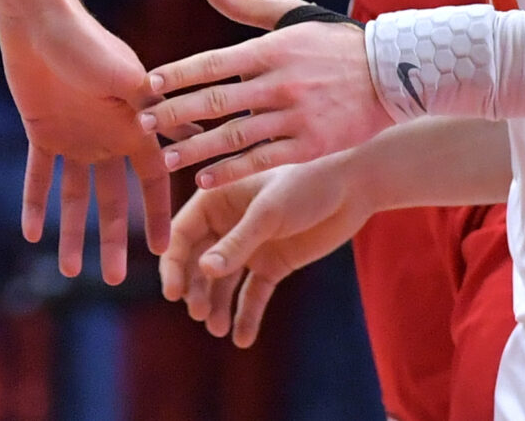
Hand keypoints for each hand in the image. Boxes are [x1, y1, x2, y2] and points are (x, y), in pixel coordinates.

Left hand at [0, 2, 170, 283]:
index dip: (156, 216)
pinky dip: (34, 203)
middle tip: (116, 280)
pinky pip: (38, 176)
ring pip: (76, 196)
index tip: (165, 251)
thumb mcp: (129, 81)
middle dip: (114, 239)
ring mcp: (75, 136)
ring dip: (73, 232)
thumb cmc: (89, 43)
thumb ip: (156, 113)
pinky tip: (31, 234)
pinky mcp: (41, 131)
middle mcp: (108, 136)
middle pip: (113, 199)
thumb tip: (198, 139)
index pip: (152, 181)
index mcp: (136, 127)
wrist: (39, 20)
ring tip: (70, 270)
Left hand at [142, 0, 389, 186]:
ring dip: (197, 149)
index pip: (212, 62)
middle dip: (175, 114)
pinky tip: (205, 179)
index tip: (148, 85)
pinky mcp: (311, 145)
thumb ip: (245, 5)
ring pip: (235, 136)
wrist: (393, 74)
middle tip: (143, 123)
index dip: (177, 74)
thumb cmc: (335, 41)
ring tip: (167, 160)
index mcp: (269, 50)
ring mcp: (295, 117)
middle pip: (216, 101)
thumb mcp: (291, 14)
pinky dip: (232, 171)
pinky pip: (263, 160)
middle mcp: (278, 83)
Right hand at [160, 152, 369, 346]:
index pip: (182, 236)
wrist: (351, 189)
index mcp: (215, 200)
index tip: (174, 294)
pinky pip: (253, 294)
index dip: (174, 265)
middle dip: (197, 290)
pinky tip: (242, 339)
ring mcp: (250, 247)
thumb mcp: (268, 213)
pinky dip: (247, 314)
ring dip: (217, 306)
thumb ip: (237, 242)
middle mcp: (226, 224)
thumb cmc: (305, 185)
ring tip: (218, 329)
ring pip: (223, 283)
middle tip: (199, 314)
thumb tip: (204, 270)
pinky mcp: (272, 264)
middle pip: (199, 264)